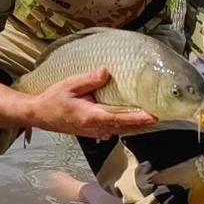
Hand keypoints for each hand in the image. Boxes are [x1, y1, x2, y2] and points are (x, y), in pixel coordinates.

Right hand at [29, 68, 155, 139]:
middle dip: (143, 123)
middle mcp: (96, 128)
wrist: (41, 114)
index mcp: (91, 117)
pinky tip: (135, 117)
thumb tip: (106, 72)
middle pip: (125, 128)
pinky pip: (115, 130)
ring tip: (153, 116)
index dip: (137, 118)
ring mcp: (95, 132)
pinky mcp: (94, 131)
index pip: (119, 119)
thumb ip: (88, 80)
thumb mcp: (69, 85)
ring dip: (137, 125)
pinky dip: (127, 125)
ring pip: (121, 130)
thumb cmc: (54, 99)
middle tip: (162, 114)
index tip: (153, 116)